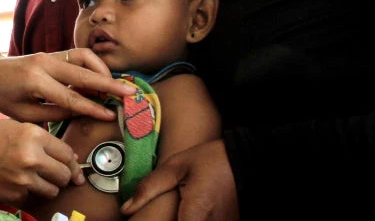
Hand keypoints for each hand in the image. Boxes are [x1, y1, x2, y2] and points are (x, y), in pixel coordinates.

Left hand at [0, 47, 135, 122]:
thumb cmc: (2, 96)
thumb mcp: (24, 114)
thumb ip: (54, 114)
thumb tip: (82, 114)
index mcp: (34, 82)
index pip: (70, 97)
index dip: (92, 107)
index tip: (111, 114)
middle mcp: (44, 64)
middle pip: (83, 73)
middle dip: (109, 84)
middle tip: (130, 94)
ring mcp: (49, 55)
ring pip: (85, 57)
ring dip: (103, 71)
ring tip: (114, 87)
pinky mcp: (53, 52)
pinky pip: (78, 55)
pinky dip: (94, 64)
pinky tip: (100, 78)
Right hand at [0, 119, 85, 204]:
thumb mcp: (15, 127)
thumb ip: (43, 139)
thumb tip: (70, 157)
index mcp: (33, 135)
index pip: (67, 154)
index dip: (72, 161)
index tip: (73, 167)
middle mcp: (31, 157)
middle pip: (64, 174)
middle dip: (63, 176)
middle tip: (54, 174)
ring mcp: (23, 178)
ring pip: (53, 190)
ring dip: (48, 186)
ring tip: (35, 178)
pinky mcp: (15, 194)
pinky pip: (34, 197)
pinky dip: (30, 192)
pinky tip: (17, 182)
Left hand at [121, 139, 237, 220]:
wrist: (248, 160)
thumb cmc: (214, 160)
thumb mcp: (177, 166)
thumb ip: (150, 188)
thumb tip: (127, 208)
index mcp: (195, 213)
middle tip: (167, 210)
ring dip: (181, 218)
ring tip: (177, 209)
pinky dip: (192, 218)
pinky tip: (187, 210)